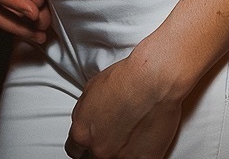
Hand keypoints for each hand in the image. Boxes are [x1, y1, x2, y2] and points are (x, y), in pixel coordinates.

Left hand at [66, 47, 188, 158]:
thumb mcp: (91, 90)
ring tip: (132, 133)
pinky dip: (141, 153)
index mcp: (82, 134)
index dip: (86, 143)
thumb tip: (88, 121)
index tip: (93, 139)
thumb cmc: (127, 78)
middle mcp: (99, 149)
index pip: (75, 150)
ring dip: (121, 150)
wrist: (153, 79)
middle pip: (94, 156)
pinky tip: (145, 139)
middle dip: (103, 146)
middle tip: (115, 134)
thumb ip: (84, 114)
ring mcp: (121, 157)